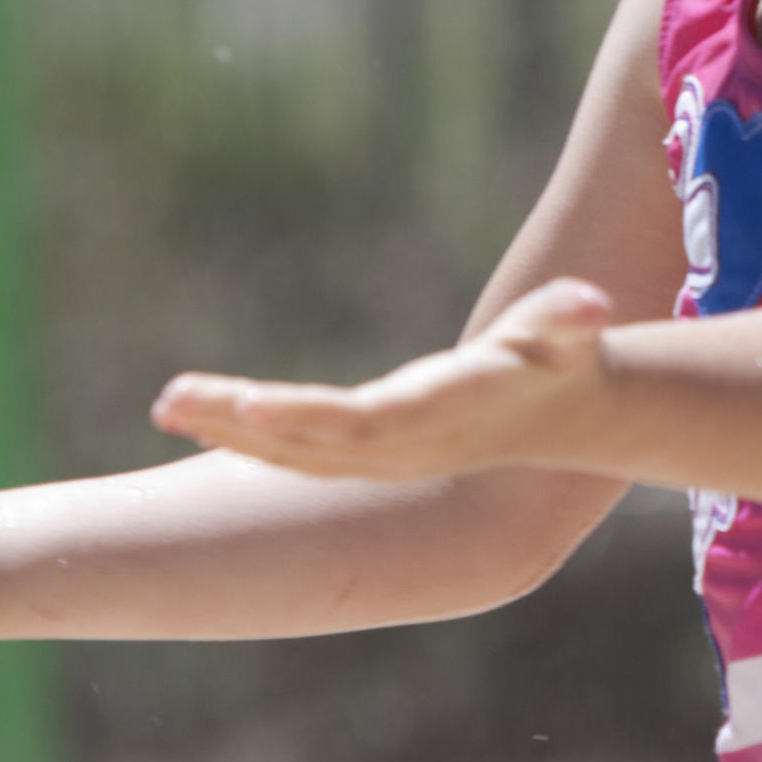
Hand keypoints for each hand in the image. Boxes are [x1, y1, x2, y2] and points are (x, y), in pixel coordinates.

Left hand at [154, 278, 616, 482]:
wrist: (559, 415)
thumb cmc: (560, 358)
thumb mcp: (570, 330)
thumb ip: (574, 318)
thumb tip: (593, 306)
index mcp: (432, 418)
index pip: (355, 424)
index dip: (299, 419)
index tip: (243, 405)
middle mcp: (396, 446)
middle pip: (304, 444)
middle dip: (236, 425)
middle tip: (169, 400)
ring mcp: (377, 455)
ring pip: (289, 452)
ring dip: (227, 431)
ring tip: (167, 403)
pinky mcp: (364, 448)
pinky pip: (294, 449)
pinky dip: (245, 435)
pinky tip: (200, 414)